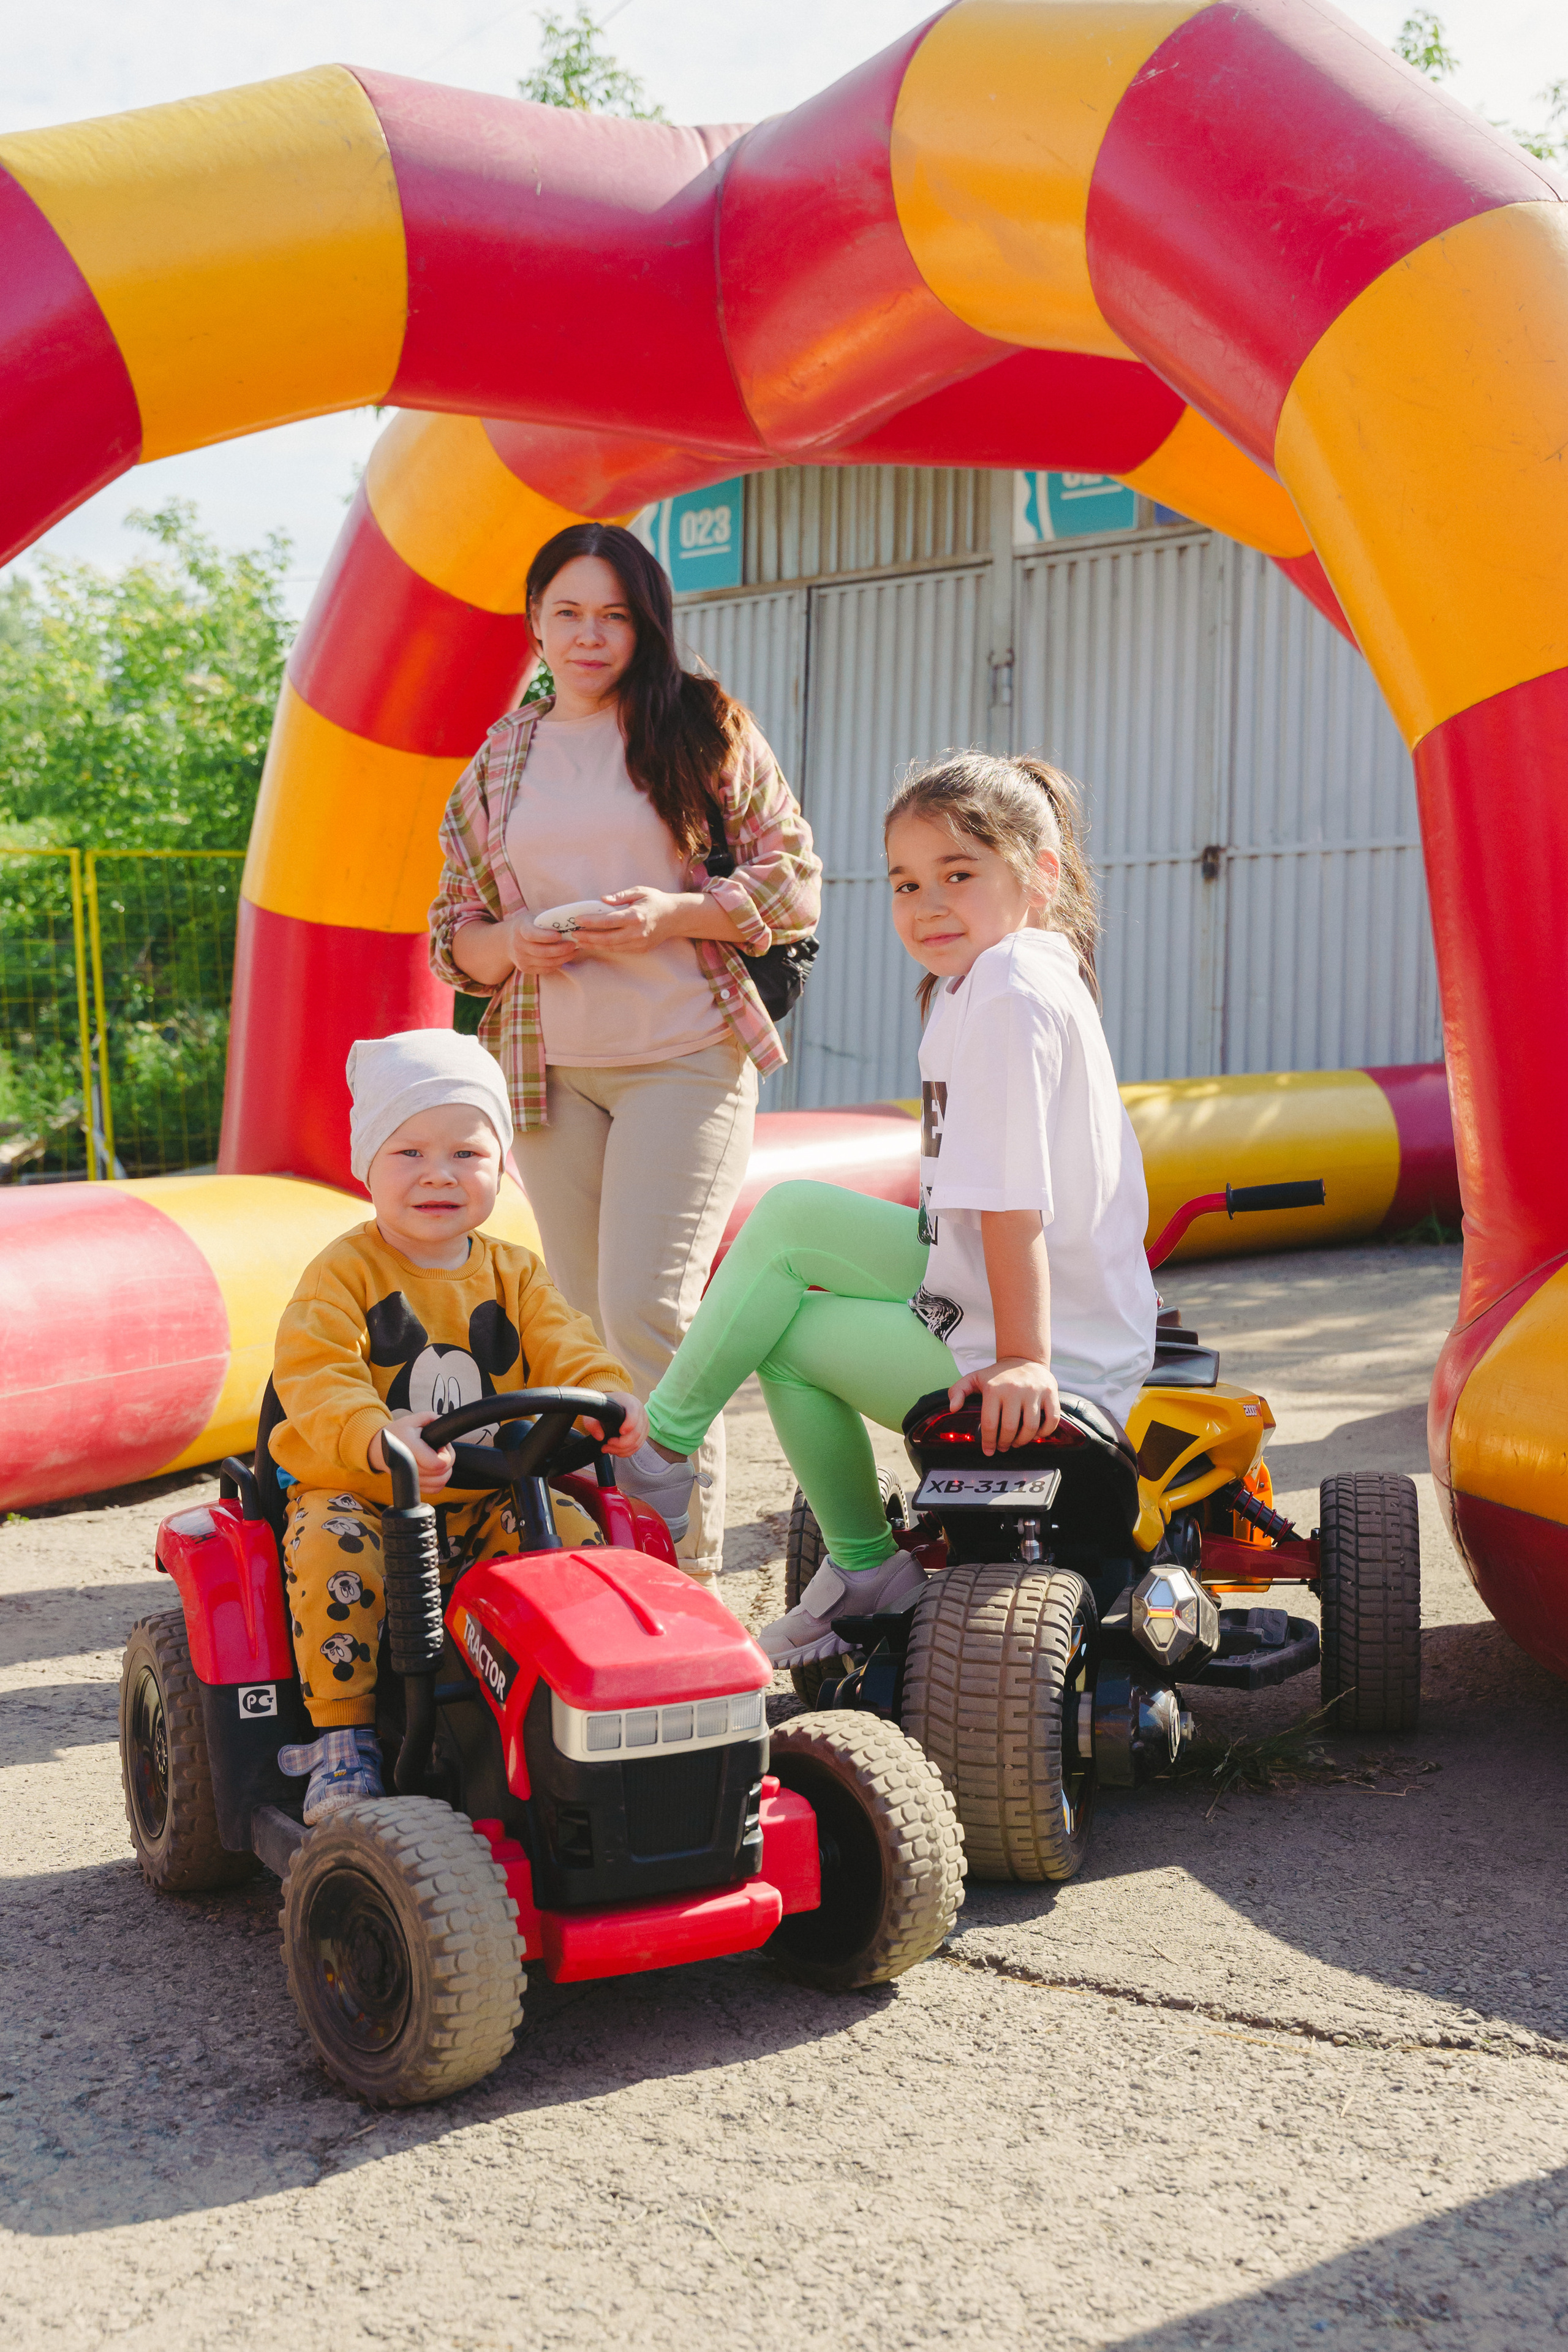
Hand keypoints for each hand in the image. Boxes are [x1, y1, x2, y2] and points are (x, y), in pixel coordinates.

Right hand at [369, 1411, 456, 1493]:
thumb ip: (429, 1417)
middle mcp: (409, 1467)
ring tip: (437, 1459)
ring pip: (440, 1483)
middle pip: (442, 1473)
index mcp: (410, 1448)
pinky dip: (439, 1481)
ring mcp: (411, 1479)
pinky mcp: (413, 1487)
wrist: (379, 1449)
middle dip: (447, 1459)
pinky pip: (435, 1489)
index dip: (445, 1454)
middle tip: (440, 1450)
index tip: (441, 1446)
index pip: (437, 1462)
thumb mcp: (412, 1419)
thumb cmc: (397, 1434)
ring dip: (445, 1471)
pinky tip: (434, 1470)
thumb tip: (443, 1421)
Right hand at [502, 912, 582, 974]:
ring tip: (574, 951)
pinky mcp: (526, 969)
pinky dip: (557, 964)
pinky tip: (565, 957)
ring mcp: (521, 959)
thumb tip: (571, 917)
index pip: (531, 934)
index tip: (559, 935)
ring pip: (546, 962)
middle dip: (560, 949)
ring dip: (563, 958)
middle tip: (573, 945)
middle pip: (541, 951)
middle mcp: (518, 945)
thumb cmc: (529, 924)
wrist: (509, 940)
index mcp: (520, 928)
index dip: (546, 936)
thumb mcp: (536, 915)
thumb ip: (550, 917)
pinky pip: (545, 969)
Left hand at [566, 886, 682, 955]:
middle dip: (588, 937)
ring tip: (580, 941)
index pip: (609, 920)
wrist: (675, 917)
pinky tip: (594, 943)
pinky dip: (605, 947)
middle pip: (607, 938)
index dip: (592, 921)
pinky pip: (619, 949)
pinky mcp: (640, 949)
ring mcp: (639, 943)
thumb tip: (601, 900)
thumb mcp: (638, 891)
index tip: (578, 919)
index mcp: (636, 916)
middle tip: (574, 934)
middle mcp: (637, 932)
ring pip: (612, 947)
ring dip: (594, 944)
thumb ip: (619, 895)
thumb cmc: (655, 901)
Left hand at [584, 1392, 647, 1455]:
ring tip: (607, 1448)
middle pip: (636, 1433)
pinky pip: (637, 1447)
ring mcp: (643, 1424)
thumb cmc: (607, 1406)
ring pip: (637, 1443)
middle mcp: (641, 1413)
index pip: (634, 1415)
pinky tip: (615, 1450)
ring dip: (621, 1450)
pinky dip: (625, 1452)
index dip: (629, 1425)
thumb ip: (592, 1422)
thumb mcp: (595, 1411)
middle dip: (620, 1444)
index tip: (619, 1432)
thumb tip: (599, 1437)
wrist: (615, 1404)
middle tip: (606, 1445)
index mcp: (631, 1403)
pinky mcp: (643, 1434)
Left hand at [948, 1359, 1060, 1456]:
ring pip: (1030, 1427)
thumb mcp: (974, 1378)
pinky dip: (1044, 1432)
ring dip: (1023, 1441)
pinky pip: (1051, 1420)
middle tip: (1004, 1447)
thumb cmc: (998, 1374)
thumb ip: (958, 1391)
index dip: (988, 1441)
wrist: (1024, 1358)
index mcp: (994, 1388)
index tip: (989, 1451)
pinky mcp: (1050, 1393)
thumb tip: (953, 1409)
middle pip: (1010, 1428)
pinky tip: (1036, 1435)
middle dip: (1005, 1443)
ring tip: (1017, 1442)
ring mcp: (1034, 1391)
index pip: (989, 1423)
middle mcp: (1014, 1390)